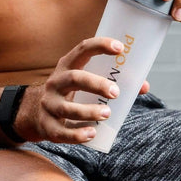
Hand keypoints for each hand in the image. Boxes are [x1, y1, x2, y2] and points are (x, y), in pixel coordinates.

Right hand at [15, 37, 147, 143]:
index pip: (82, 49)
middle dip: (96, 84)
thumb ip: (114, 82)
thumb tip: (144, 86)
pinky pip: (61, 132)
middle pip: (74, 78)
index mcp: (67, 65)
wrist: (35, 112)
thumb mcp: (85, 82)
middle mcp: (55, 82)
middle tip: (115, 92)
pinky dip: (77, 134)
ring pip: (67, 108)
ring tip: (107, 114)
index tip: (120, 47)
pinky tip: (91, 134)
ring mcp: (49, 104)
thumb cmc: (71, 93)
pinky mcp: (47, 126)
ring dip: (88, 111)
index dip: (100, 45)